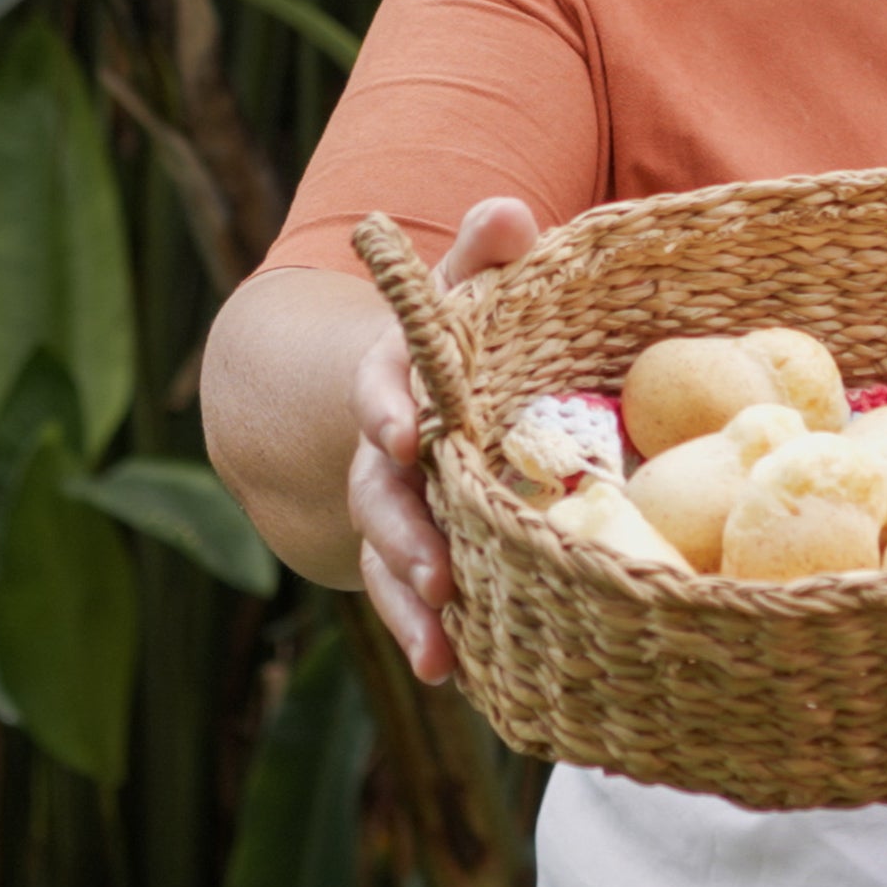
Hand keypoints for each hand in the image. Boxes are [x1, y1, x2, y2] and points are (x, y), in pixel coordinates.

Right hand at [349, 196, 538, 683]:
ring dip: (409, 606)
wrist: (404, 393)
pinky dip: (431, 634)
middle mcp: (384, 451)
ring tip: (436, 654)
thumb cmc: (461, 335)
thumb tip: (506, 209)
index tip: (405, 432)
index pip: (383, 389)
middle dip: (402, 534)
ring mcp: (395, 509)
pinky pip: (413, 598)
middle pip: (379, 494)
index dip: (388, 409)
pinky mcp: (415, 552)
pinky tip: (461, 677)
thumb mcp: (469, 288)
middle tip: (433, 574)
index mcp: (399, 379)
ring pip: (388, 559)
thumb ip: (483, 252)